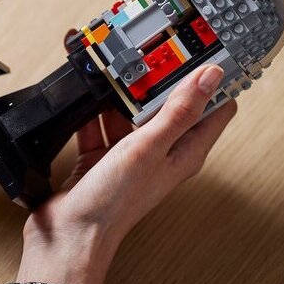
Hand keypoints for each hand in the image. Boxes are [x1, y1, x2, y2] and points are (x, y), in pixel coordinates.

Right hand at [16, 62, 237, 283]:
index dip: (215, 81)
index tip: (208, 51)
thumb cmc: (114, 203)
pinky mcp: (103, 155)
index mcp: (184, 152)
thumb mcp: (149, 147)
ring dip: (124, 90)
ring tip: (116, 63)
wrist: (69, 235)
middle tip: (154, 49)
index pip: (214, 110)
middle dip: (161, 77)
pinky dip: (94, 107)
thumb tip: (211, 77)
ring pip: (133, 110)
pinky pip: (101, 122)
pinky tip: (87, 89)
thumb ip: (179, 111)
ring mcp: (131, 153)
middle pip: (170, 104)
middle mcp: (161, 151)